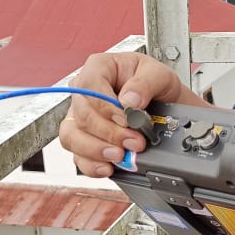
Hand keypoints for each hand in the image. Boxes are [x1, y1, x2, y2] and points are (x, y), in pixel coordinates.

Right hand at [60, 52, 185, 177]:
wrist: (163, 104)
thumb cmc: (155, 84)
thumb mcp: (159, 75)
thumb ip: (145, 84)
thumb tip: (129, 101)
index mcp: (99, 68)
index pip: (89, 86)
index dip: (106, 106)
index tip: (128, 119)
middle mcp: (84, 92)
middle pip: (82, 115)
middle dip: (109, 133)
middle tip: (134, 142)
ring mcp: (80, 117)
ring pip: (72, 136)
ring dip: (96, 150)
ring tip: (120, 156)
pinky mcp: (83, 139)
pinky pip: (77, 155)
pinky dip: (91, 164)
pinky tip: (108, 167)